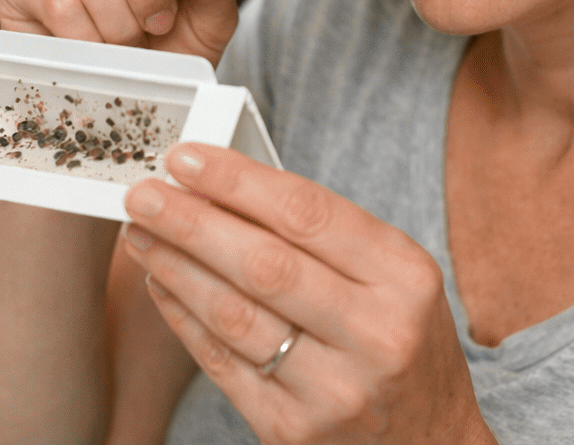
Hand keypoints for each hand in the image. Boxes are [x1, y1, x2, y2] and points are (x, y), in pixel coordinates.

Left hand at [120, 145, 496, 444]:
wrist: (431, 444)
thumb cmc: (404, 343)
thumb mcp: (395, 279)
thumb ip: (325, 236)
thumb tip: (226, 186)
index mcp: (405, 278)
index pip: (308, 213)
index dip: (237, 181)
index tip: (187, 157)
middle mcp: (375, 334)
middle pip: (263, 264)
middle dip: (191, 221)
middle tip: (142, 193)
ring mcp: (333, 389)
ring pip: (234, 314)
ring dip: (176, 267)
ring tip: (141, 234)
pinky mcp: (292, 431)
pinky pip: (222, 364)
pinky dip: (183, 319)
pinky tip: (161, 285)